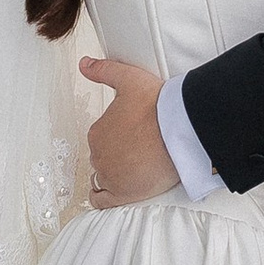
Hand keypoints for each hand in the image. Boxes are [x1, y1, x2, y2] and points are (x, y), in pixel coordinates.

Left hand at [82, 54, 179, 207]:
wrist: (180, 129)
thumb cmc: (158, 105)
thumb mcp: (128, 78)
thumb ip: (104, 70)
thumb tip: (83, 63)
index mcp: (98, 131)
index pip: (102, 138)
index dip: (118, 137)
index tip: (134, 136)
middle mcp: (98, 155)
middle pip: (103, 158)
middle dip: (117, 156)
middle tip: (139, 152)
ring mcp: (109, 176)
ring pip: (102, 179)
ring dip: (112, 176)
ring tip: (132, 171)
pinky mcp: (122, 194)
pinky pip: (102, 201)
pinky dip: (104, 197)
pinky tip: (113, 193)